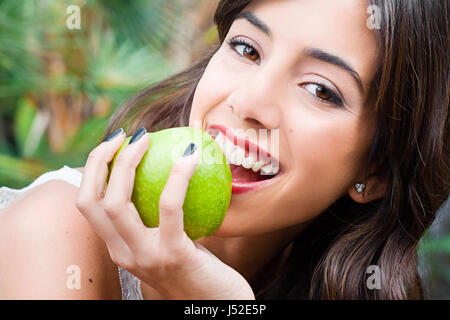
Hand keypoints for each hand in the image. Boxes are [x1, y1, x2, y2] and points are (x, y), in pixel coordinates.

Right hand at [75, 128, 254, 299]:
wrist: (217, 306)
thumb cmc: (199, 268)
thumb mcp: (170, 241)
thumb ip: (160, 216)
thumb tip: (168, 166)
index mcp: (118, 247)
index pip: (87, 203)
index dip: (92, 168)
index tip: (113, 142)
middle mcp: (123, 253)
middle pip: (92, 200)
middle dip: (101, 160)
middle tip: (126, 134)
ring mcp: (144, 256)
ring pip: (116, 204)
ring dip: (127, 163)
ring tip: (146, 138)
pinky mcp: (173, 255)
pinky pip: (168, 207)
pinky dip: (177, 177)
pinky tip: (190, 155)